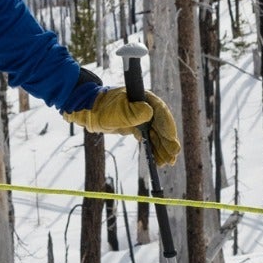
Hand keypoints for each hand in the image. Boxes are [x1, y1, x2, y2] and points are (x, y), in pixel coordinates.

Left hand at [64, 86, 180, 167]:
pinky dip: (153, 148)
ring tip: (166, 163)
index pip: (162, 113)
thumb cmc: (103, 109)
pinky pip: (149, 137)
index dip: (168, 129)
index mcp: (145, 99)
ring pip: (157, 133)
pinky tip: (157, 159)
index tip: (172, 143)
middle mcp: (147, 107)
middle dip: (167, 142)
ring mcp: (143, 117)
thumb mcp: (117, 112)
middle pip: (162, 125)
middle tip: (172, 158)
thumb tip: (149, 112)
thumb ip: (133, 113)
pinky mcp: (138, 126)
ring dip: (162, 148)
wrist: (90, 111)